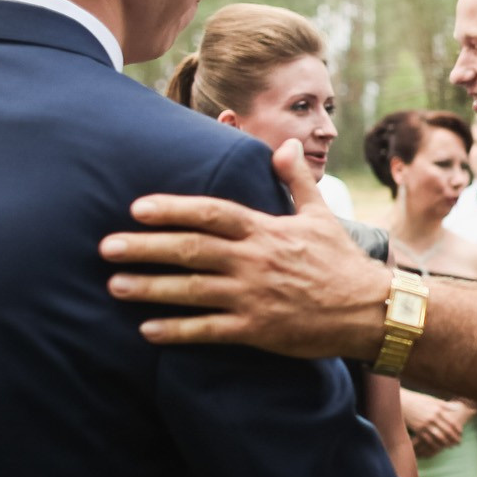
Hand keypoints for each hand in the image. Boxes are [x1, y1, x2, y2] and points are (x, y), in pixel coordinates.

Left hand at [100, 138, 391, 357]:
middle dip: (146, 247)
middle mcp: (255, 261)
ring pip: (192, 290)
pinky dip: (177, 331)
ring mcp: (254, 296)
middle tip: (106, 246)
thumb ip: (295, 181)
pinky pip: (209, 331)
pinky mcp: (258, 330)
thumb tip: (287, 145)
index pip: (211, 213)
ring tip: (114, 285)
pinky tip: (147, 331)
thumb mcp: (320, 216)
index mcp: (265, 230)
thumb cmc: (341, 262)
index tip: (137, 208)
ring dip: (151, 288)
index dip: (172, 209)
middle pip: (191, 249)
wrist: (370, 310)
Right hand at [402, 391, 463, 454]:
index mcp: (438, 409)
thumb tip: (457, 408)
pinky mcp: (418, 430)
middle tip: (459, 443)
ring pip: (439, 437)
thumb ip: (445, 405)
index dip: (457, 429)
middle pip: (447, 431)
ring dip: (446, 443)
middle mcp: (433, 418)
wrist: (403, 403)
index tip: (461, 434)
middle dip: (454, 438)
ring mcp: (425, 425)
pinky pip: (428, 440)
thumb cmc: (419, 400)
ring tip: (450, 446)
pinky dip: (435, 445)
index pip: (451, 422)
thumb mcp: (433, 400)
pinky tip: (438, 447)